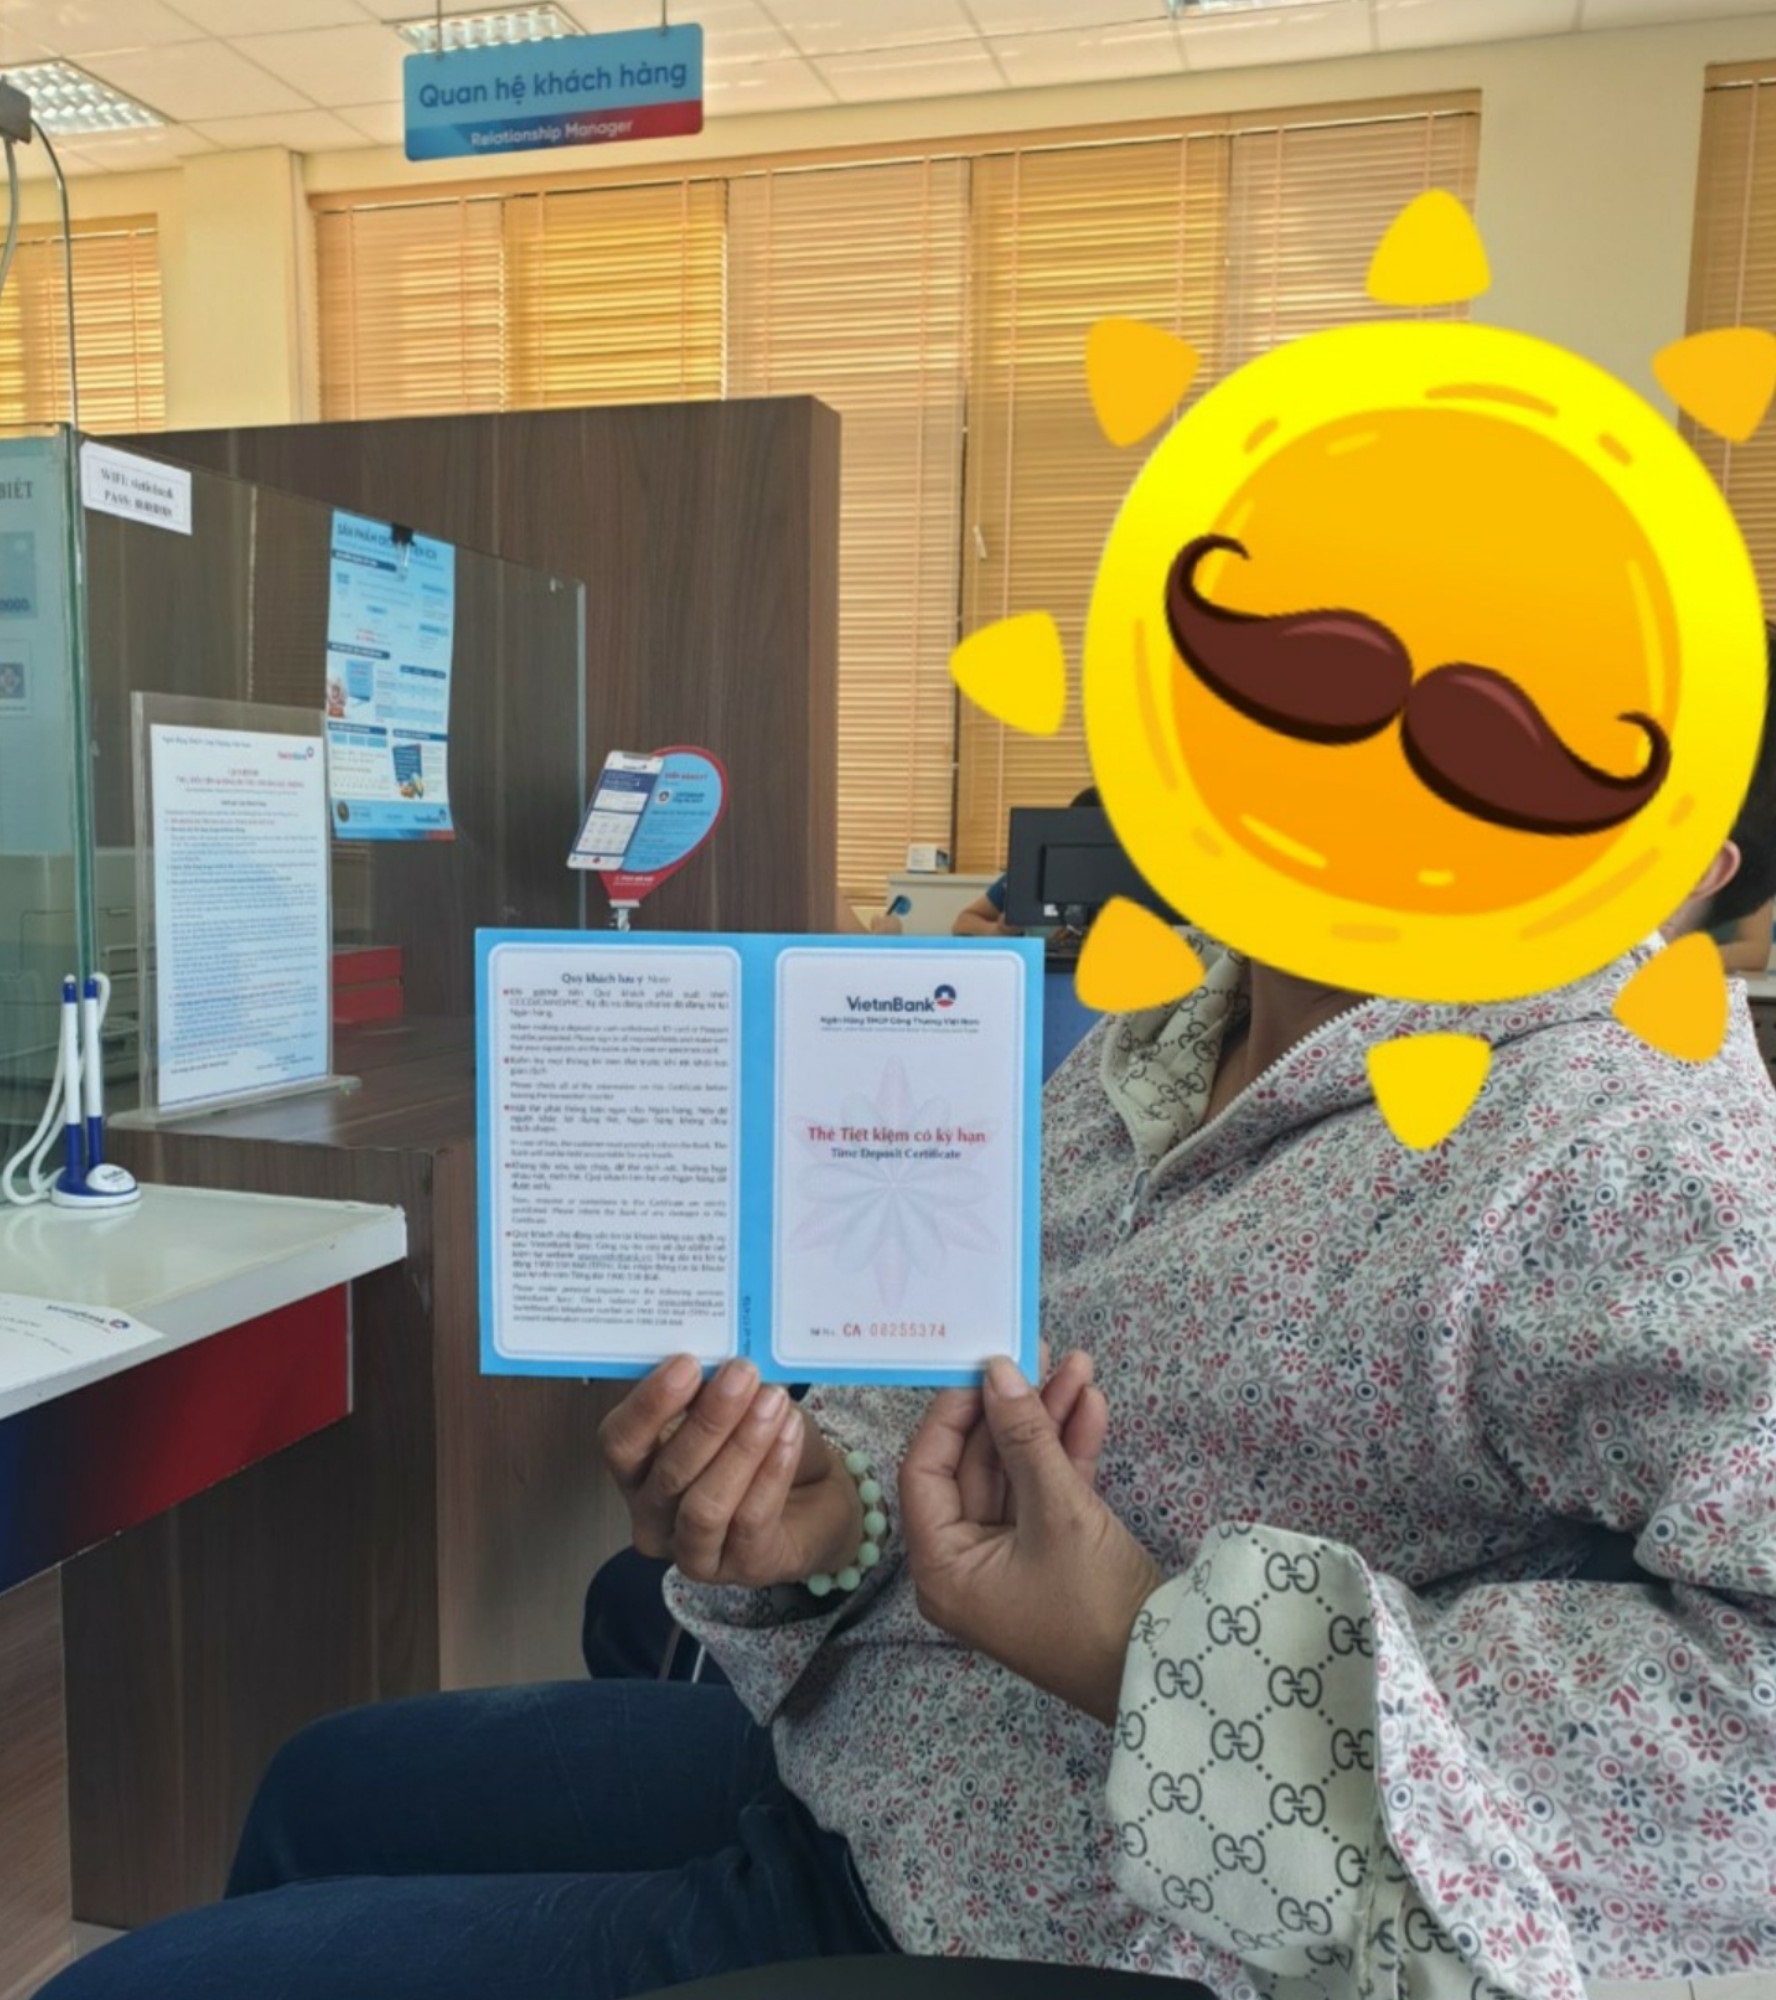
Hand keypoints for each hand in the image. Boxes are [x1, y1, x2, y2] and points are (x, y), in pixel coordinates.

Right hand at [599, 1357, 862, 1589]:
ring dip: (742, 1446)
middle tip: (743, 1373)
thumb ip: (712, 1388)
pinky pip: (751, 1520)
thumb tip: (714, 1358)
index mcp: (637, 1471)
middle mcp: (653, 1517)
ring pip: (705, 1504)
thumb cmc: (761, 1442)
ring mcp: (693, 1552)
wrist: (816, 1494)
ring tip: (772, 1401)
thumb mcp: (734, 1406)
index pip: (620, 1443)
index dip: (649, 1404)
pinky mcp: (742, 1570)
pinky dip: (771, 1471)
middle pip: (668, 1472)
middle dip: (709, 1418)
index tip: (687, 1363)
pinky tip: (788, 1433)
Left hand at [900, 1355, 1162, 1724]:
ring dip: (1048, 1422)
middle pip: (977, 1466)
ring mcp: (1010, 1561)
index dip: (955, 1413)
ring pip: (1019, 1474)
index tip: (984, 1367)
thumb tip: (999, 1371)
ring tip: (1079, 1366)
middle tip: (1040, 1354)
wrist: (1171, 1672)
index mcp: (943, 1566)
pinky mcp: (1052, 1558)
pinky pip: (1048, 1494)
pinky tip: (1090, 1407)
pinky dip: (1068, 1453)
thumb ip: (1026, 1436)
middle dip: (1014, 1409)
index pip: (926, 1470)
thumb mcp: (1060, 1511)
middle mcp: (966, 1564)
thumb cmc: (1094, 1604)